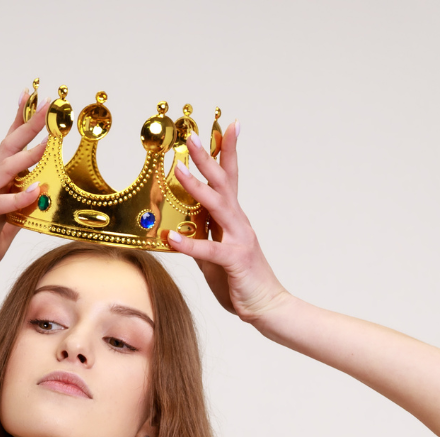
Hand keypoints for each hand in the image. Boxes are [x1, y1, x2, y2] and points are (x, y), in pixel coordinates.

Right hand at [0, 86, 50, 289]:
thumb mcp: (0, 238)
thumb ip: (16, 219)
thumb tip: (36, 204)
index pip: (9, 154)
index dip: (22, 128)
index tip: (36, 106)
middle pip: (9, 150)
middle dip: (28, 125)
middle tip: (46, 102)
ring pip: (5, 170)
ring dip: (28, 153)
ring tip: (48, 137)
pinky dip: (17, 197)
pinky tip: (35, 189)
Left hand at [165, 123, 290, 322]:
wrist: (268, 307)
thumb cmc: (241, 282)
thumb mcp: (214, 256)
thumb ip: (200, 238)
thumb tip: (178, 226)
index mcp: (234, 220)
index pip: (230, 178)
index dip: (227, 152)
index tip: (225, 126)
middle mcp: (239, 223)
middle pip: (222, 183)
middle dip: (207, 158)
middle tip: (192, 136)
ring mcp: (239, 240)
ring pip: (218, 207)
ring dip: (197, 187)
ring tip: (179, 170)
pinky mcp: (235, 261)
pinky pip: (210, 250)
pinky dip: (190, 244)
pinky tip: (171, 238)